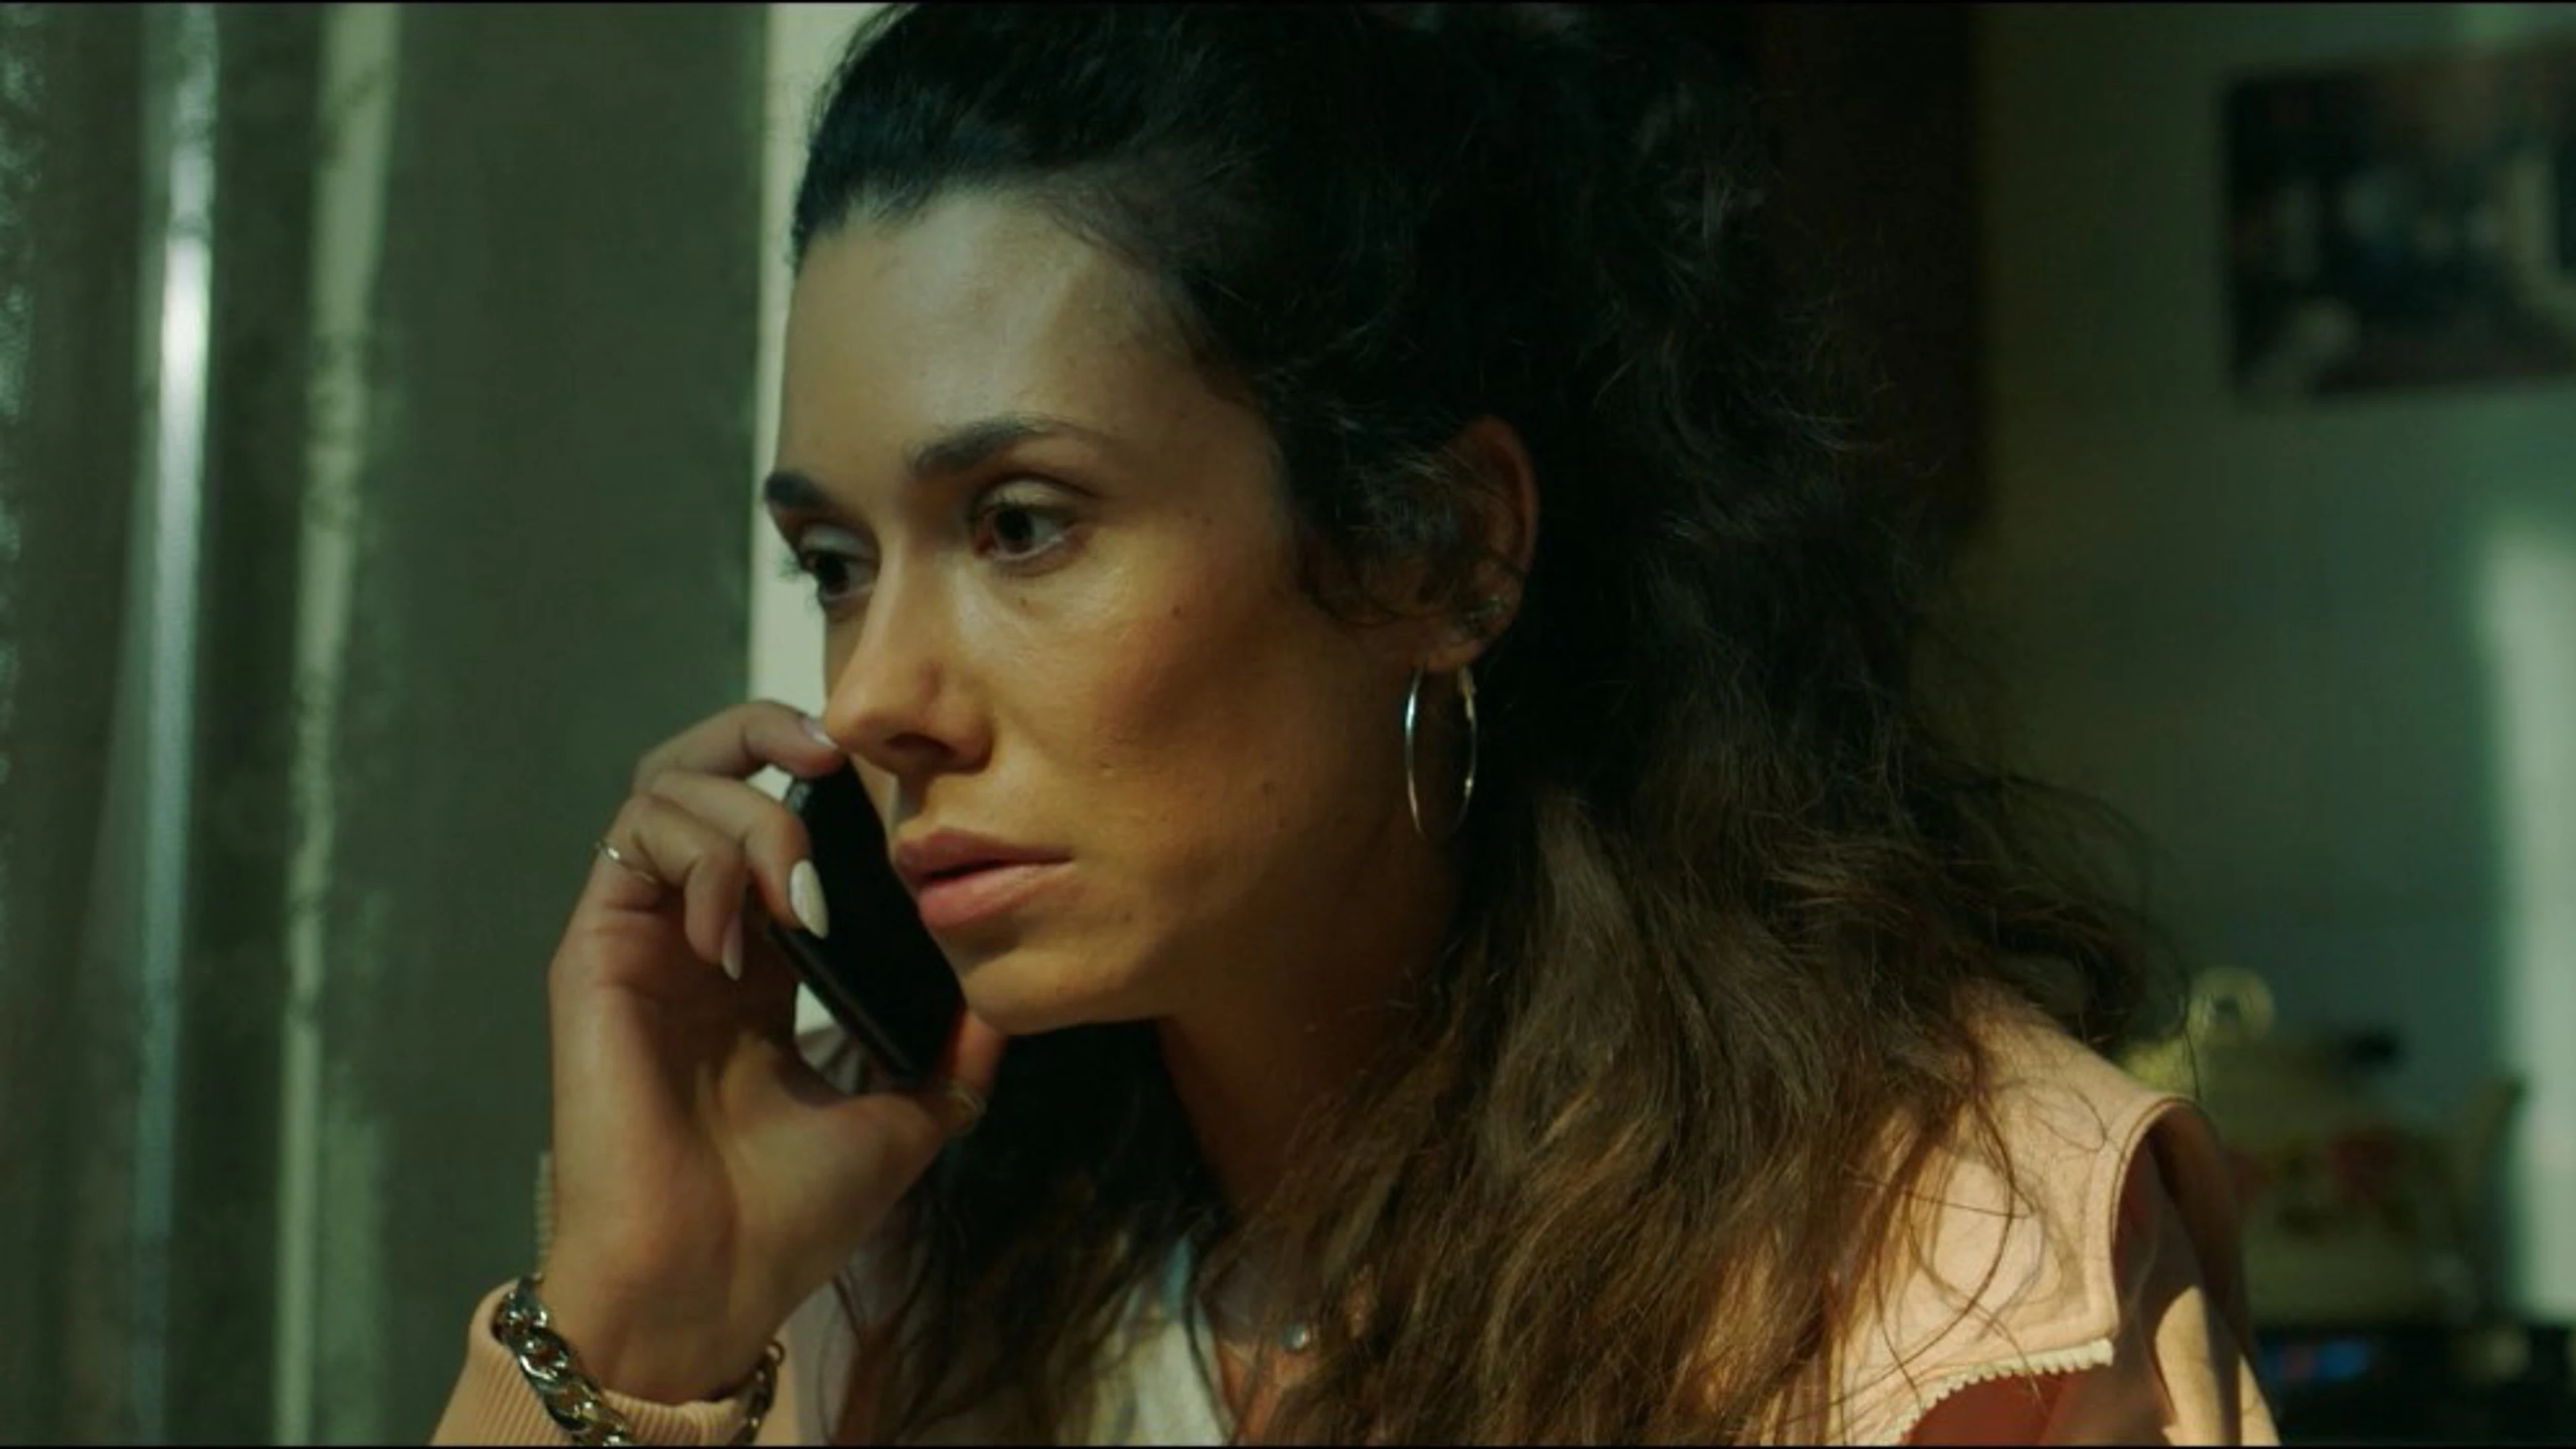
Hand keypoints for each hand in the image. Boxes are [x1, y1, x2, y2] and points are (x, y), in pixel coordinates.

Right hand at [534, 700, 1005, 1403]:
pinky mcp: (596, 954)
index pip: (776, 818)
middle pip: (702, 769)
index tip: (895, 789)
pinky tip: (743, 933)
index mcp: (760, 961)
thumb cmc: (789, 1219)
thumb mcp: (904, 1122)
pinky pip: (634, 842)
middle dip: (765, 733)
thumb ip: (952, 1056)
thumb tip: (1005, 999)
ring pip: (664, 787)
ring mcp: (641, 937)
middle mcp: (694, 932)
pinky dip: (702, 857)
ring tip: (801, 890)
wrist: (708, 1286)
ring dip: (749, 812)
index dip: (826, 783)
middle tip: (833, 759)